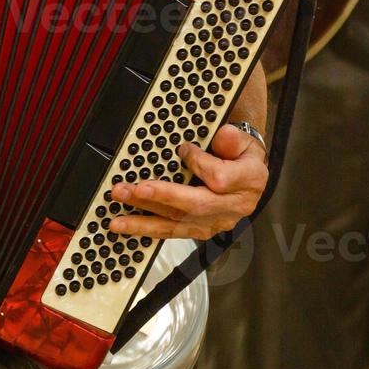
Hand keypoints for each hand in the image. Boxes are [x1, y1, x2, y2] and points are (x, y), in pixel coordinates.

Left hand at [106, 124, 267, 239]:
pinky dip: (146, 229)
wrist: (248, 177)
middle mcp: (233, 207)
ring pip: (178, 224)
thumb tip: (223, 136)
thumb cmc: (241, 157)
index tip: (182, 149)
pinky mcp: (201, 230)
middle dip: (161, 197)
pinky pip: (172, 232)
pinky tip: (125, 226)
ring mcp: (216, 222)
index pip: (220, 178)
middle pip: (195, 206)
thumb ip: (233, 139)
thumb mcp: (244, 141)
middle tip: (134, 189)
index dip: (198, 163)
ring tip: (118, 216)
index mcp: (249, 182)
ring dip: (144, 219)